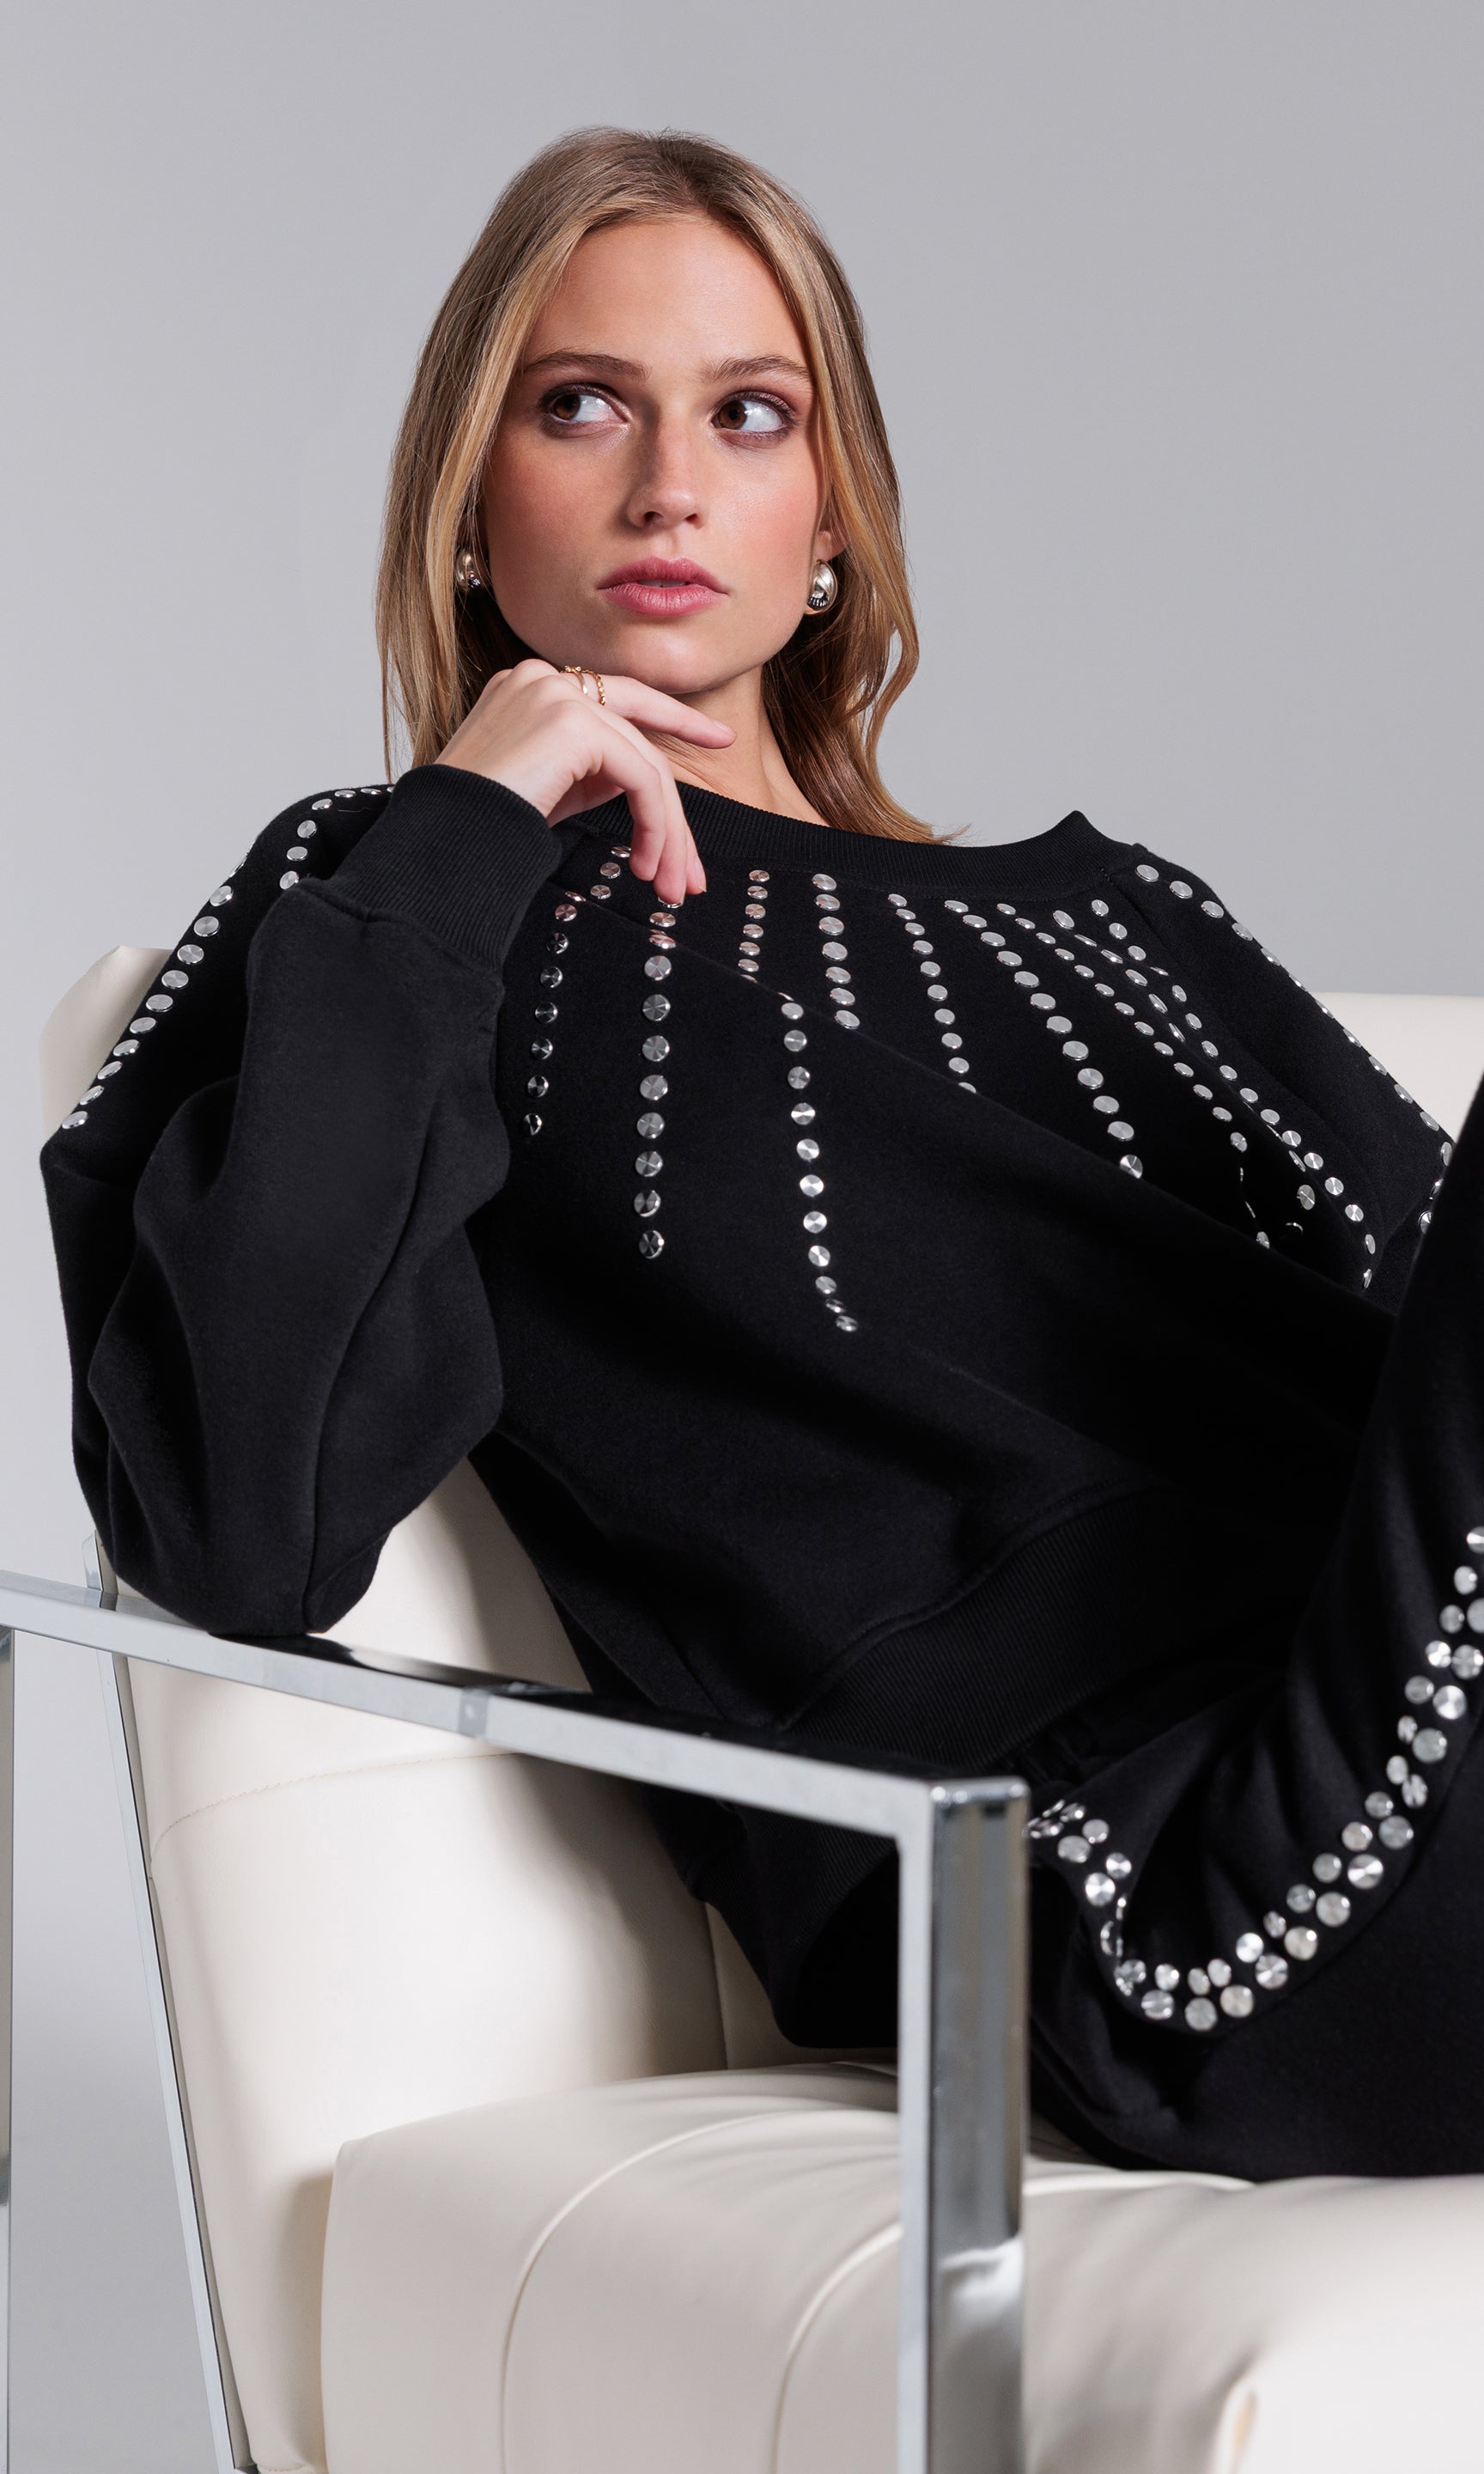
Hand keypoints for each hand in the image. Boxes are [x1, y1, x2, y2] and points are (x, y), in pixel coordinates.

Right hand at [435, 660, 731, 904]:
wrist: (441, 843)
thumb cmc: (479, 826)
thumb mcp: (544, 790)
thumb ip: (588, 773)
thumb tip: (639, 784)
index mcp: (533, 686)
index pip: (620, 697)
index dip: (677, 717)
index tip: (719, 739)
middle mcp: (544, 677)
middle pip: (640, 737)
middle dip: (675, 811)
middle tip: (691, 872)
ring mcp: (557, 693)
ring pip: (646, 763)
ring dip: (667, 833)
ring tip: (667, 884)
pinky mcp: (571, 721)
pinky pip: (641, 775)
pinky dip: (655, 825)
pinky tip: (646, 862)